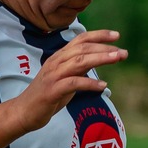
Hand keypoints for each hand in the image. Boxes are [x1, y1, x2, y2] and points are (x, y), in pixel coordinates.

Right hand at [10, 30, 126, 134]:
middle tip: (123, 52)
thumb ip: (79, 68)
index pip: (80, 40)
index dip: (99, 35)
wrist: (24, 112)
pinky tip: (103, 86)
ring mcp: (53, 75)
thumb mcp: (66, 78)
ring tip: (117, 59)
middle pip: (83, 48)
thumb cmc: (47, 95)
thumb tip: (98, 60)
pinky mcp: (52, 90)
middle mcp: (56, 62)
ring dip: (100, 59)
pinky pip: (73, 83)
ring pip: (79, 61)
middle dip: (105, 48)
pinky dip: (89, 83)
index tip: (116, 36)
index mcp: (59, 57)